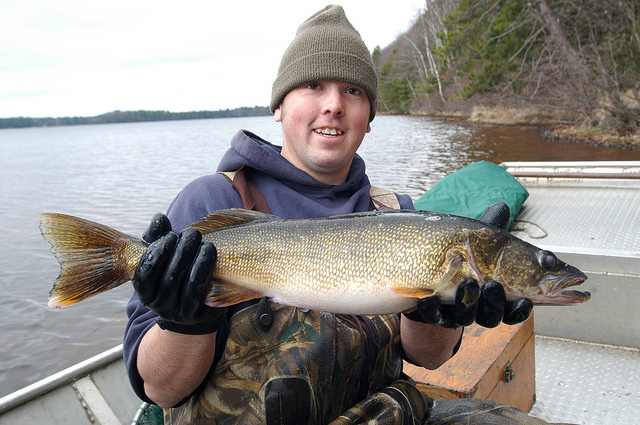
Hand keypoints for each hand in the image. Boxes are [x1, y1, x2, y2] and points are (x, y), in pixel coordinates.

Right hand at [133, 213, 224, 334]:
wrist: (193, 305)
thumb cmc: (174, 271)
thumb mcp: (162, 256)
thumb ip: (157, 237)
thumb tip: (159, 218)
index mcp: (145, 292)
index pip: (144, 275)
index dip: (156, 254)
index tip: (170, 235)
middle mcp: (160, 306)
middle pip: (169, 280)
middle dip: (182, 253)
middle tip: (192, 234)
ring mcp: (180, 314)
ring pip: (187, 289)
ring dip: (198, 263)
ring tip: (205, 244)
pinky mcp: (201, 316)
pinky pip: (203, 296)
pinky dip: (207, 274)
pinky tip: (211, 257)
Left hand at [403, 202, 532, 328]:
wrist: (424, 264)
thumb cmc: (457, 254)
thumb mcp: (474, 241)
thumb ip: (489, 230)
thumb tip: (502, 207)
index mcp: (494, 294)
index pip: (513, 309)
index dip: (520, 309)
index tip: (525, 301)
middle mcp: (478, 307)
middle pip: (492, 317)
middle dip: (495, 304)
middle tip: (493, 285)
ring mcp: (455, 311)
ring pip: (466, 318)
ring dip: (468, 304)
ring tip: (468, 284)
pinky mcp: (433, 313)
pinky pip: (433, 316)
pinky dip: (431, 310)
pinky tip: (428, 299)